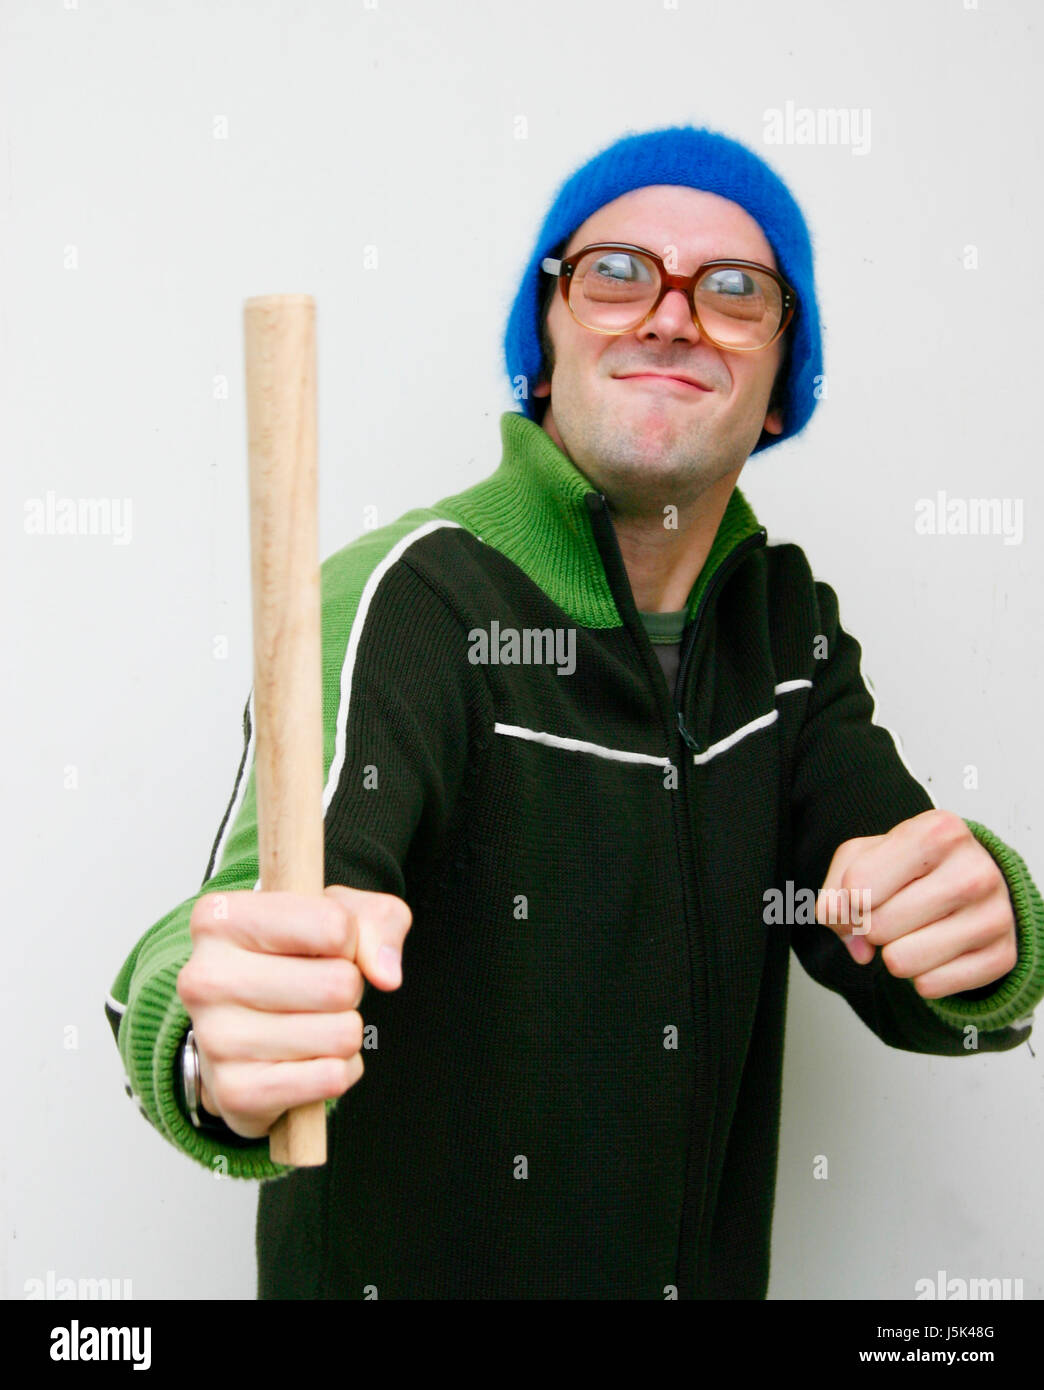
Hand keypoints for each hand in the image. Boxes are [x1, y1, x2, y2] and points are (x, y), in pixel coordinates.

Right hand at [176, 885, 411, 1138]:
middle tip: (320, 990)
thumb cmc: (296, 957)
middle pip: (339, 984)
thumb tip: (385, 973)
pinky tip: (309, 1060)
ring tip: (311, 1023)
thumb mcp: (343, 915)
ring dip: (344, 1032)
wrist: (249, 1027)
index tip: (328, 944)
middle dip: (349, 989)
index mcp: (220, 918)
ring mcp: (213, 1037)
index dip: (351, 939)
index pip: (334, 926)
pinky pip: (329, 1079)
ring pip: (339, 1035)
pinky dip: (338, 1070)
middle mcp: (203, 976)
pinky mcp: (233, 1092)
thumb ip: (377, 922)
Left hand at [816, 809, 1017, 997]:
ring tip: (914, 928)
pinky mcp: (1002, 957)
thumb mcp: (863, 857)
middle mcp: (974, 871)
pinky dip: (921, 974)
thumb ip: (835, 894)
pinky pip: (929, 986)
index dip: (847, 899)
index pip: (857, 886)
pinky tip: (938, 948)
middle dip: (872, 926)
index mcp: (938, 831)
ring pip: (900, 962)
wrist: (975, 878)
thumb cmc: (912, 865)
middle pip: (878, 927)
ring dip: (894, 952)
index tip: (865, 891)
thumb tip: (856, 945)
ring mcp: (994, 916)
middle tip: (895, 910)